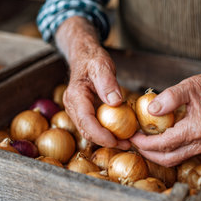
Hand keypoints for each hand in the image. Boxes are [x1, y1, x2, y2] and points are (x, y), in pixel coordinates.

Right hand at [55, 17, 130, 149]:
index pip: (85, 121)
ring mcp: (77, 111)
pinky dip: (107, 132)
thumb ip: (107, 82)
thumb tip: (115, 102)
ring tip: (128, 141)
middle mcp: (72, 107)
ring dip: (107, 139)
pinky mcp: (84, 113)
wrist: (84, 56)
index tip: (116, 141)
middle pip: (87, 131)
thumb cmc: (93, 59)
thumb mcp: (102, 65)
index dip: (100, 135)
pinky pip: (94, 127)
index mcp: (75, 96)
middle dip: (106, 141)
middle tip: (128, 144)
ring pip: (90, 132)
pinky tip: (122, 133)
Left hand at [130, 41, 200, 166]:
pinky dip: (171, 149)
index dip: (145, 142)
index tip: (133, 136)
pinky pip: (186, 152)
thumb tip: (151, 110)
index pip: (164, 143)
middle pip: (170, 158)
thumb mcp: (191, 86)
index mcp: (196, 129)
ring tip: (146, 142)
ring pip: (178, 158)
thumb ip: (170, 98)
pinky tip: (164, 138)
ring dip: (160, 153)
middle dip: (149, 153)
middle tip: (135, 143)